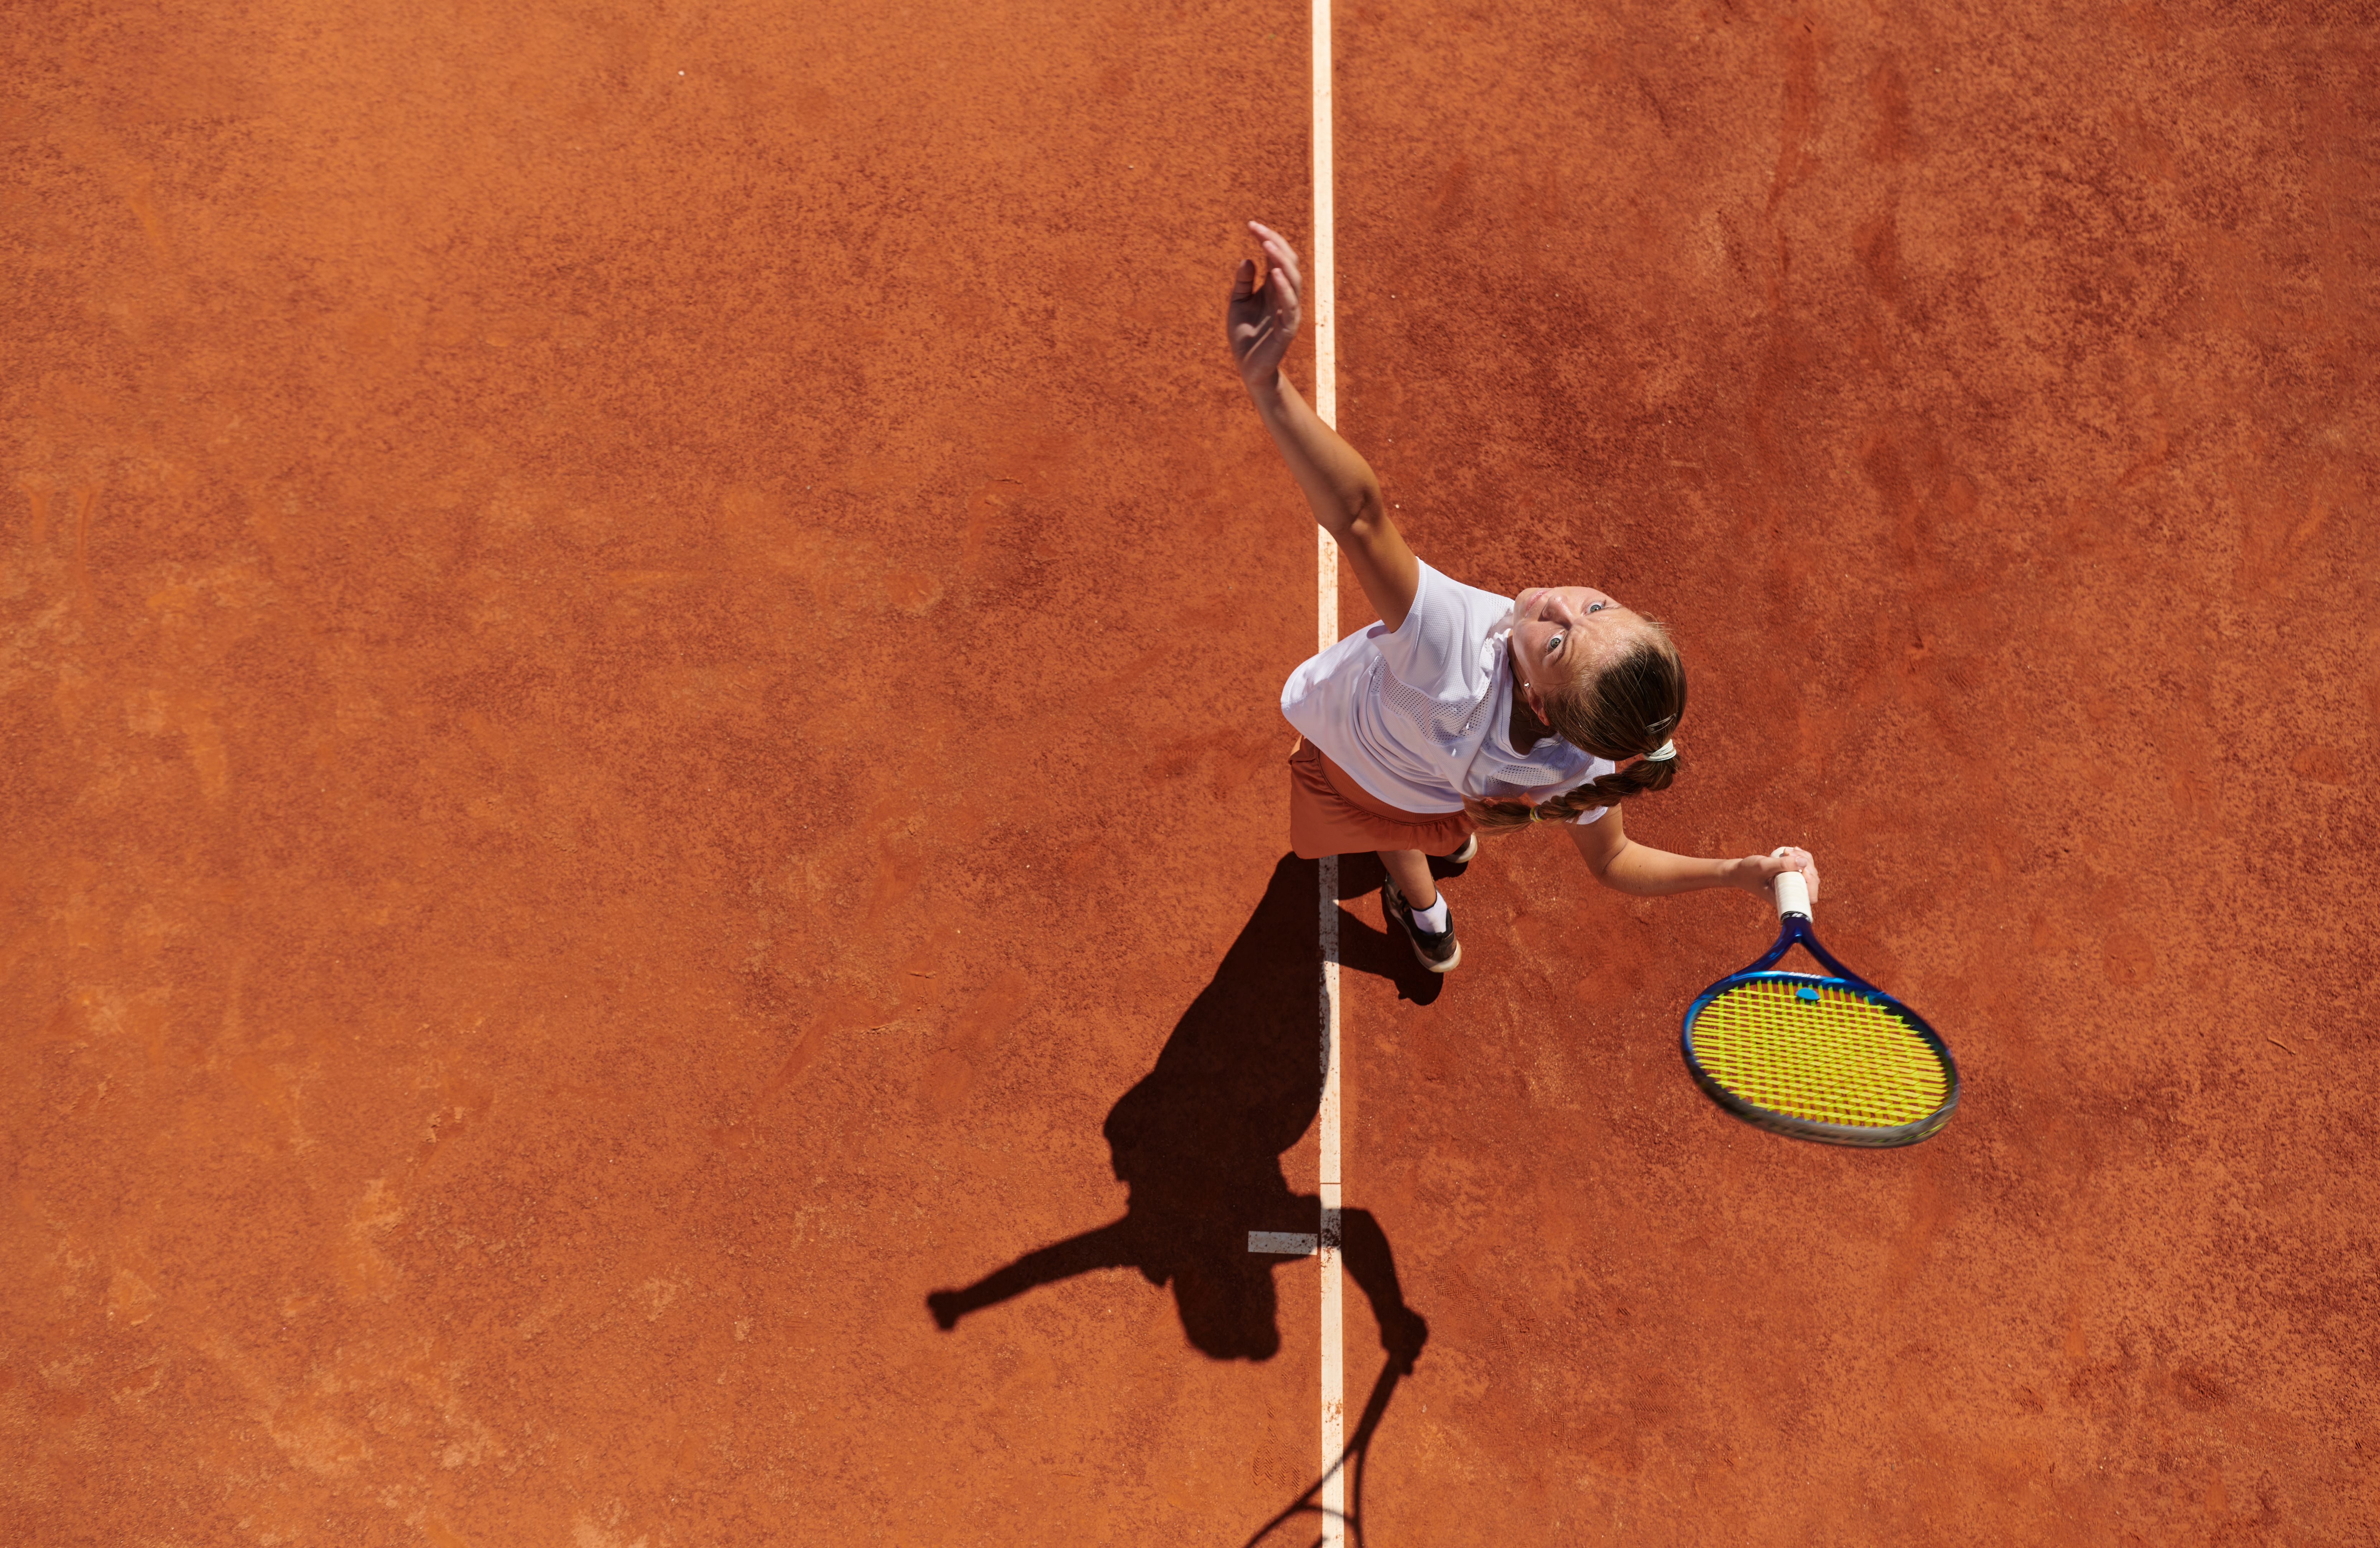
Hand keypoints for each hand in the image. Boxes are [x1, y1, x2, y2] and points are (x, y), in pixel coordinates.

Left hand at [1225, 220, 1302, 388]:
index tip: (1251, 225)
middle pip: (1288, 262)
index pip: (1277, 257)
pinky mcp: (1287, 329)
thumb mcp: (1238, 303)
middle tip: (1257, 229)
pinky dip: (1284, 288)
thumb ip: (1243, 282)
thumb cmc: (1244, 335)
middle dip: (1275, 243)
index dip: (1267, 239)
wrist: (1247, 368)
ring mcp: (1288, 311)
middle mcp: (1285, 296)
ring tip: (1266, 245)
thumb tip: (1247, 258)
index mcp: (1274, 288)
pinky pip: (1290, 306)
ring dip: (1281, 261)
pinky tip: (1273, 273)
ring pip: (1293, 280)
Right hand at [1727, 846, 1819, 905]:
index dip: (1811, 882)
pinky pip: (1803, 867)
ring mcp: (1791, 885)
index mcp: (1785, 898)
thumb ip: (1783, 865)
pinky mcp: (1790, 877)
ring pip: (1809, 872)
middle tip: (1789, 853)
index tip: (1801, 869)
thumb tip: (1804, 862)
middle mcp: (1790, 894)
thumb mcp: (1763, 866)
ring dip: (1803, 857)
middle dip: (1806, 864)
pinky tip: (1791, 851)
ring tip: (1788, 851)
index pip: (1810, 897)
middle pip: (1812, 882)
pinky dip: (1800, 857)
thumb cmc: (1747, 872)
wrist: (1737, 872)